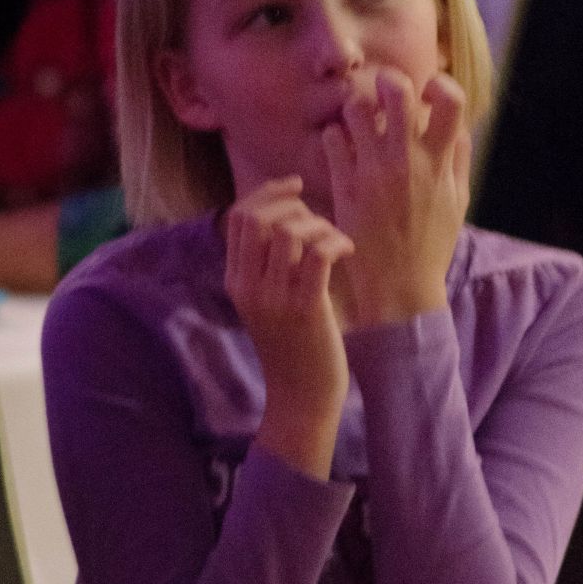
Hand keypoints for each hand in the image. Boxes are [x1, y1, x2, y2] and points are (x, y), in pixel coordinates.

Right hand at [225, 175, 353, 477]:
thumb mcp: (267, 302)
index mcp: (234, 281)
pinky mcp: (305, 309)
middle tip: (319, 222)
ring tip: (335, 242)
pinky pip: (318, 254)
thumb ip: (266, 263)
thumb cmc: (293, 345)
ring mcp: (274, 298)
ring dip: (320, 225)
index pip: (239, 216)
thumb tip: (284, 215)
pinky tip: (348, 251)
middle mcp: (248, 287)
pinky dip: (336, 241)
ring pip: (290, 230)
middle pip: (260, 217)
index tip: (296, 187)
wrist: (301, 396)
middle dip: (295, 205)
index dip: (269, 192)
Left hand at [323, 70, 471, 327]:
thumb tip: (458, 126)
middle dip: (389, 82)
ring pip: (356, 107)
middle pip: (397, 89)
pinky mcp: (345, 186)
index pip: (450, 99)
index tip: (427, 96)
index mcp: (439, 163)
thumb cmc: (431, 245)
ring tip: (360, 125)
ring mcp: (373, 172)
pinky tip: (344, 150)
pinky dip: (337, 137)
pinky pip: (332, 139)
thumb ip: (458, 160)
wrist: (399, 287)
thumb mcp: (457, 203)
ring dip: (357, 109)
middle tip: (384, 96)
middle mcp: (407, 161)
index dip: (438, 85)